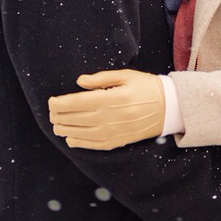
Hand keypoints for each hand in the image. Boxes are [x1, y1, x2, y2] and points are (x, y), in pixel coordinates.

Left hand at [48, 69, 163, 149]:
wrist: (169, 108)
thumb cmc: (146, 87)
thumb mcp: (126, 75)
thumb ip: (101, 78)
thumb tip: (79, 82)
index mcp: (110, 98)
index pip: (74, 103)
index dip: (58, 103)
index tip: (51, 101)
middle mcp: (108, 117)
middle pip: (72, 119)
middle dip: (57, 116)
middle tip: (52, 112)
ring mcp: (111, 132)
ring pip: (78, 133)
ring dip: (63, 129)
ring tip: (57, 124)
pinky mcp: (116, 142)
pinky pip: (90, 144)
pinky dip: (77, 141)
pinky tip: (70, 137)